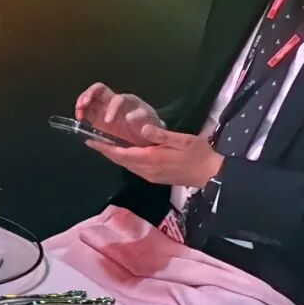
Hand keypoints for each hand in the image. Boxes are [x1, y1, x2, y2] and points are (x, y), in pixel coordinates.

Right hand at [75, 82, 163, 146]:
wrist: (144, 135)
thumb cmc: (148, 126)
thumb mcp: (149, 123)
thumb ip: (140, 119)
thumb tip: (129, 117)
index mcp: (128, 101)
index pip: (117, 99)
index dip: (111, 108)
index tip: (108, 121)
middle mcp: (114, 100)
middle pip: (99, 89)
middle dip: (90, 94)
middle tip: (83, 104)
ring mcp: (103, 107)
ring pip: (90, 96)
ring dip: (82, 101)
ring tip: (79, 111)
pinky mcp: (96, 116)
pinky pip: (85, 109)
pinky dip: (80, 111)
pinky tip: (80, 118)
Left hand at [87, 124, 223, 187]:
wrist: (212, 175)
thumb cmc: (200, 154)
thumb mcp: (184, 140)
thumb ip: (161, 134)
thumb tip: (142, 126)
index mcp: (152, 158)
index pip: (121, 153)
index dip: (104, 147)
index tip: (90, 140)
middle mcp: (147, 169)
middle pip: (120, 160)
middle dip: (105, 151)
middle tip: (92, 140)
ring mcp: (150, 176)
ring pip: (126, 165)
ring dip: (114, 156)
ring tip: (103, 145)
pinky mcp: (154, 178)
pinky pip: (134, 168)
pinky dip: (124, 160)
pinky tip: (123, 152)